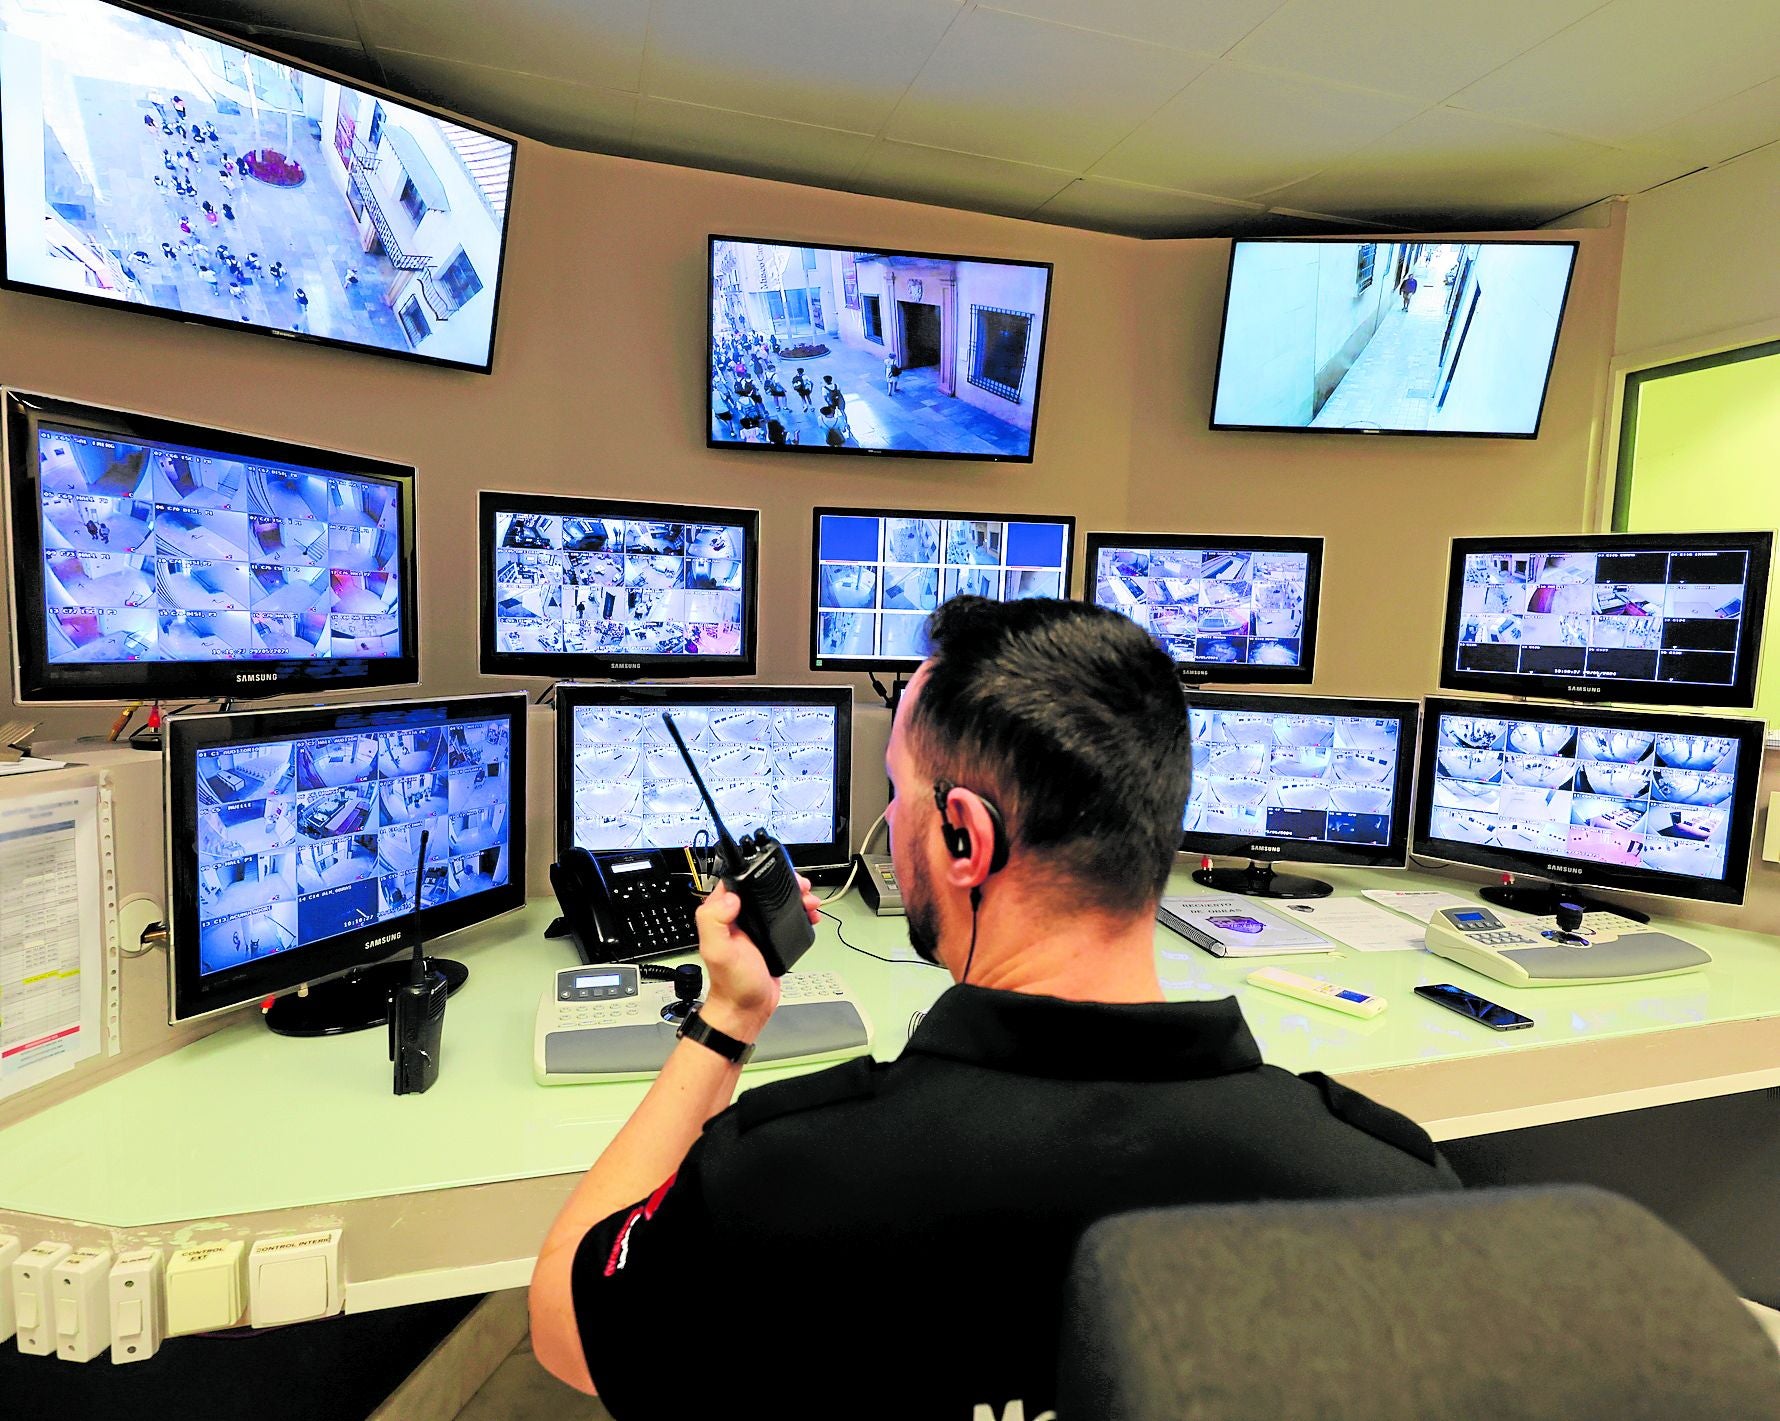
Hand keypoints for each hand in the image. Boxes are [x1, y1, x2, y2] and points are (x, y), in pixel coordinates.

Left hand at [693, 875, 821, 1040]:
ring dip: (795, 897)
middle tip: (800, 885)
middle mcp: (738, 918)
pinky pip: (786, 918)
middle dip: (783, 883)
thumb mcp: (718, 951)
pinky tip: (809, 915)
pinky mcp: (771, 938)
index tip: (775, 870)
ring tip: (809, 899)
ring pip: (777, 902)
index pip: (736, 882)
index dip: (755, 872)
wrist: (747, 1009)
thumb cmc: (732, 984)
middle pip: (762, 889)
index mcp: (723, 915)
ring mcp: (756, 928)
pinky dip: (800, 913)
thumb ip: (715, 921)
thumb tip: (730, 897)